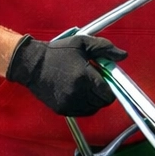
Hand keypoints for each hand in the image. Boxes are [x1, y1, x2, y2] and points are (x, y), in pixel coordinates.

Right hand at [6, 34, 124, 116]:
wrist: (31, 64)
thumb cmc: (58, 52)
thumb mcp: (82, 43)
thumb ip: (105, 48)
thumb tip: (123, 55)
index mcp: (84, 77)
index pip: (108, 93)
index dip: (110, 88)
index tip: (106, 80)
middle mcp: (77, 93)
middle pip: (102, 102)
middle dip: (103, 93)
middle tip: (95, 82)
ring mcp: (68, 103)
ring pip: (93, 109)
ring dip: (94, 100)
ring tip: (86, 86)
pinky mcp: (61, 109)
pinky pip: (81, 112)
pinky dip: (84, 105)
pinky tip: (78, 93)